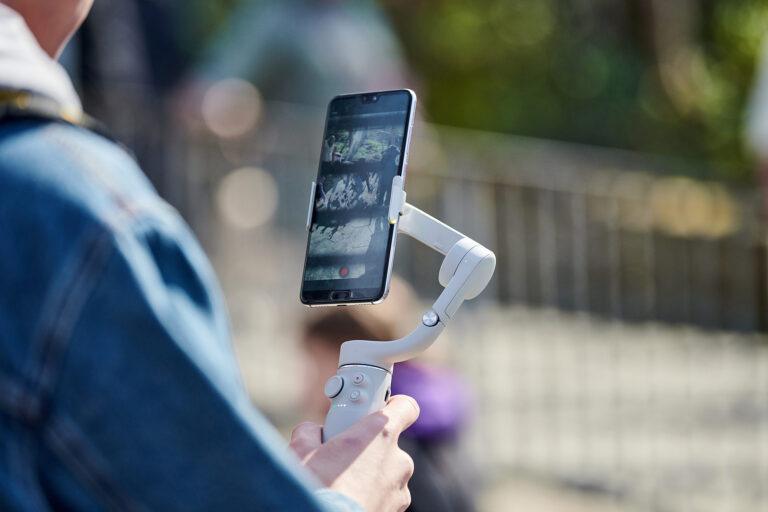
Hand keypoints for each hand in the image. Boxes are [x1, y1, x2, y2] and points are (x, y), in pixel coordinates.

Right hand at [290, 395, 419, 511]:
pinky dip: (371, 494)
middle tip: (340, 454)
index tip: (375, 411)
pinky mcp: (397, 509)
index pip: (404, 407)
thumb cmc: (317, 488)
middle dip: (365, 446)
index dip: (392, 406)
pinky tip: (349, 498)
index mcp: (380, 434)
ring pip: (385, 470)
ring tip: (342, 482)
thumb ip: (312, 431)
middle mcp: (398, 458)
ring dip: (368, 473)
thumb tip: (311, 432)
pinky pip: (385, 493)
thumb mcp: (301, 451)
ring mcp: (400, 486)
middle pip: (386, 442)